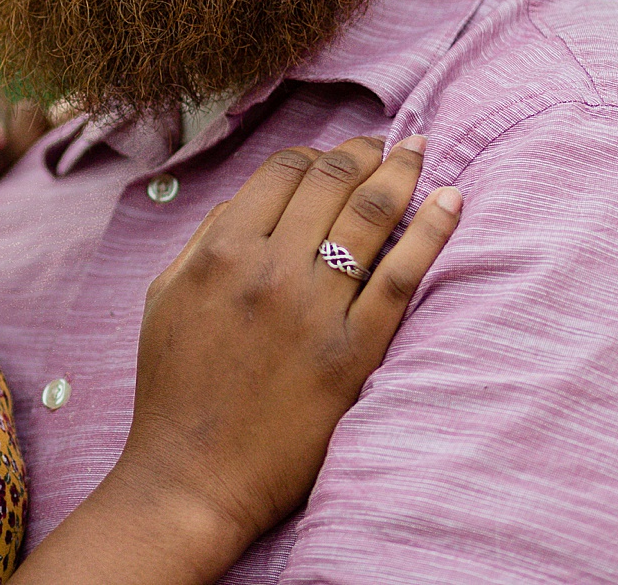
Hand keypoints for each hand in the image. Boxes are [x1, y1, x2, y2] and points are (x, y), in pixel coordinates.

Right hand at [78, 136, 460, 579]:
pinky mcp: (354, 352)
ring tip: (420, 152)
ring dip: (402, 173)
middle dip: (364, 151)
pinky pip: (403, 277)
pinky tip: (452, 201)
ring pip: (371, 215)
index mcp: (221, 249)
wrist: (192, 475)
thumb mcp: (166, 296)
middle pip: (332, 182)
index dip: (315, 153)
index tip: (336, 153)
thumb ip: (204, 239)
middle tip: (386, 142)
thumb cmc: (173, 388)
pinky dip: (432, 231)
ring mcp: (315, 310)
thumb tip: (251, 197)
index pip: (282, 172)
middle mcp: (269, 268)